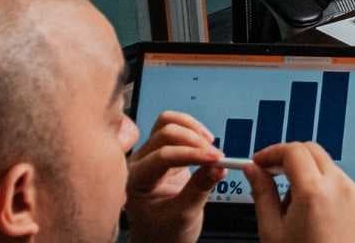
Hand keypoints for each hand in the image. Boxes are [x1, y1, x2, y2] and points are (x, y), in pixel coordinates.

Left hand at [126, 111, 223, 242]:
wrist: (159, 241)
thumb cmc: (163, 234)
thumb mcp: (184, 216)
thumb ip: (200, 189)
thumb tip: (219, 166)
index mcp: (135, 180)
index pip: (163, 156)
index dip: (193, 154)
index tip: (217, 160)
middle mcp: (138, 163)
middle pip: (165, 132)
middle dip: (194, 141)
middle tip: (217, 157)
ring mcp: (150, 156)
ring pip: (168, 123)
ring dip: (193, 130)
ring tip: (211, 146)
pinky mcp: (164, 153)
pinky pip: (177, 130)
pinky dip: (194, 131)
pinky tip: (206, 144)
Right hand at [247, 142, 354, 242]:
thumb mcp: (273, 231)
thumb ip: (262, 194)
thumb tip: (252, 171)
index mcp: (315, 191)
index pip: (293, 151)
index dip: (271, 152)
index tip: (259, 162)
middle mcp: (340, 187)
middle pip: (313, 151)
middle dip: (289, 158)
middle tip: (270, 174)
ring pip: (328, 166)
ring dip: (307, 173)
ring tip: (291, 207)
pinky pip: (341, 183)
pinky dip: (324, 187)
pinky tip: (312, 214)